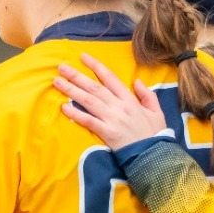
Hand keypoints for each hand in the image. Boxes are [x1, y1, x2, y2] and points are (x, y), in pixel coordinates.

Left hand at [54, 53, 169, 150]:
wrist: (155, 155)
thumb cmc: (155, 134)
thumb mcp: (156, 111)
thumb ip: (147, 95)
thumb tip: (136, 81)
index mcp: (130, 100)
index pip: (110, 78)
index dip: (96, 66)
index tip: (83, 57)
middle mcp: (119, 106)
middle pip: (95, 87)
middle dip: (77, 76)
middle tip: (62, 67)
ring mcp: (112, 119)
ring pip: (89, 101)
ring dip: (72, 90)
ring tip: (57, 82)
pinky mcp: (107, 133)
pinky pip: (89, 121)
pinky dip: (76, 114)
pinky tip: (64, 107)